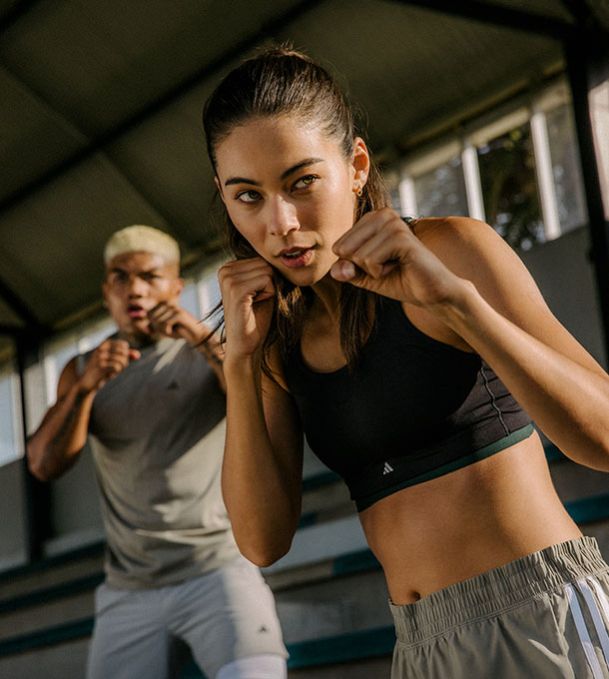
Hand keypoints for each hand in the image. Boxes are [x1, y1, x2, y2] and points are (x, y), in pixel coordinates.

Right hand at [79, 339, 139, 392]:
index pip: (124, 345)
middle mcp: (101, 348)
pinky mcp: (100, 366)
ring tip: (114, 371)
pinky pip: (117, 366)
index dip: (126, 354)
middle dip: (125, 361)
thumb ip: (127, 356)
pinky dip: (117, 371)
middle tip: (118, 367)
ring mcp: (100, 356)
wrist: (88, 382)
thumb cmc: (103, 370)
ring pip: (122, 359)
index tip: (120, 361)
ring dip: (121, 367)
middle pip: (124, 351)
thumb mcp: (115, 361)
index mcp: (104, 344)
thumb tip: (138, 355)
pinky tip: (110, 374)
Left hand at [147, 302, 204, 344]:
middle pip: (153, 318)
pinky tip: (175, 331)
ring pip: (158, 321)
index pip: (149, 314)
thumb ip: (152, 320)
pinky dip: (168, 331)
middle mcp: (168, 303)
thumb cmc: (177, 331)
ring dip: (164, 330)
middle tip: (169, 330)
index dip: (154, 324)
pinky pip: (165, 324)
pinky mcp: (178, 313)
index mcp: (164, 304)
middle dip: (158, 328)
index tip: (164, 327)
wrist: (194, 335)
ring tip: (173, 330)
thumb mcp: (161, 326)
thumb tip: (142, 313)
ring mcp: (174, 307)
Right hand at [218, 257, 275, 362]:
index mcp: (228, 267)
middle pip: (265, 263)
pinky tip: (255, 306)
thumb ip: (265, 270)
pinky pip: (267, 280)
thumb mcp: (261, 289)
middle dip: (270, 284)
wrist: (245, 345)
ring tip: (256, 304)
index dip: (268, 280)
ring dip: (269, 290)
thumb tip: (283, 254)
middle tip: (257, 302)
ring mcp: (228, 279)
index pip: (262, 259)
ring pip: (268, 271)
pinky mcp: (236, 289)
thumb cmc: (256, 318)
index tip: (256, 297)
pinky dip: (269, 294)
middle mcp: (225, 270)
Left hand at [330, 208, 466, 307]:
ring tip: (395, 266)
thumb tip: (334, 270)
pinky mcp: (401, 237)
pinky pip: (370, 260)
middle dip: (362, 267)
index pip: (339, 246)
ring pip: (358, 256)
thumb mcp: (365, 276)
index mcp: (373, 218)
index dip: (355, 265)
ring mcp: (393, 224)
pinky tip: (400, 267)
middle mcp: (383, 214)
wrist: (431, 292)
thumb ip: (347, 271)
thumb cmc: (400, 280)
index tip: (378, 265)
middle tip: (387, 267)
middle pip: (345, 249)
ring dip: (373, 270)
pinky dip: (381, 272)